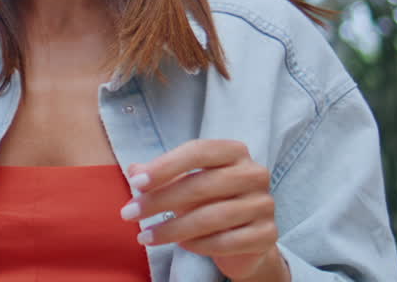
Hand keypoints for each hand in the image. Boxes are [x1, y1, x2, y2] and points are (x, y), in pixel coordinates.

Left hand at [119, 139, 287, 280]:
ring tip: (145, 236)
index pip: (198, 151)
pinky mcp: (267, 234)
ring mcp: (264, 204)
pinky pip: (225, 241)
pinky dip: (198, 245)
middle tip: (130, 213)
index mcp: (234, 151)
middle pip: (201, 184)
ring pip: (211, 217)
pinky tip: (180, 245)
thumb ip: (160, 175)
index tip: (136, 183)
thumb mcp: (183, 184)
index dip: (165, 166)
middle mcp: (254, 173)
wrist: (245, 240)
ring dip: (172, 228)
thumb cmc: (209, 202)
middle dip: (160, 201)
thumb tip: (134, 170)